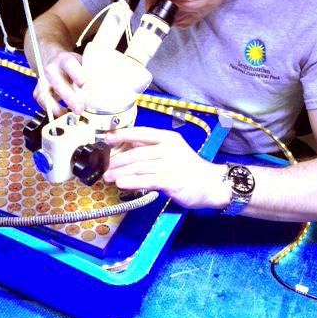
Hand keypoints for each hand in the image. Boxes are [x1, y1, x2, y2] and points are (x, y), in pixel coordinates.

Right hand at [33, 50, 85, 114]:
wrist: (53, 62)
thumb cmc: (73, 67)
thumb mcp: (82, 63)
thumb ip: (91, 73)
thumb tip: (106, 86)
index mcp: (64, 59)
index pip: (69, 64)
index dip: (76, 74)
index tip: (84, 84)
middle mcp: (51, 69)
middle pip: (57, 82)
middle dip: (69, 97)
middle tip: (80, 108)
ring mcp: (42, 81)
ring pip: (45, 94)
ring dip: (57, 107)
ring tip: (69, 115)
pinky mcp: (38, 91)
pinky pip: (42, 103)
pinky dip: (51, 110)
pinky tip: (62, 114)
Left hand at [104, 126, 230, 208]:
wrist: (211, 184)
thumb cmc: (189, 168)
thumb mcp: (172, 150)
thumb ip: (152, 146)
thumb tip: (129, 143)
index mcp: (168, 138)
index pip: (142, 132)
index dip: (123, 135)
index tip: (107, 138)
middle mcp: (170, 149)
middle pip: (137, 153)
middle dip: (118, 160)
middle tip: (105, 166)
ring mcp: (171, 165)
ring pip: (140, 167)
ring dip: (121, 173)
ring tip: (108, 177)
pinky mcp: (172, 181)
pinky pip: (148, 180)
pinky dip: (132, 182)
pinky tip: (121, 184)